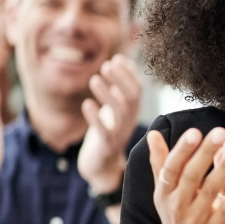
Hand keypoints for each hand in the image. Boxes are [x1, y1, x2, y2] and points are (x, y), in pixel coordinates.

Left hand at [79, 55, 142, 193]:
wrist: (101, 164)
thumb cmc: (107, 130)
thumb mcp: (115, 107)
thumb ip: (119, 86)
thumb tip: (120, 60)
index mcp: (133, 110)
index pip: (137, 89)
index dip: (128, 73)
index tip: (116, 59)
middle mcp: (130, 120)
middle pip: (132, 97)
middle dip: (121, 80)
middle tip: (106, 65)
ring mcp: (120, 132)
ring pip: (120, 112)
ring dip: (108, 94)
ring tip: (95, 79)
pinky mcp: (107, 144)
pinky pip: (104, 130)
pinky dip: (96, 117)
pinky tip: (86, 104)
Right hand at [148, 127, 224, 223]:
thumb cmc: (176, 219)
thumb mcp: (164, 193)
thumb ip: (161, 163)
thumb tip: (154, 134)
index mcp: (165, 192)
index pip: (171, 167)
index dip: (182, 150)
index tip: (195, 131)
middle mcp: (177, 204)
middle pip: (191, 175)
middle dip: (206, 153)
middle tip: (221, 132)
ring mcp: (195, 219)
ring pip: (209, 191)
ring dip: (224, 169)